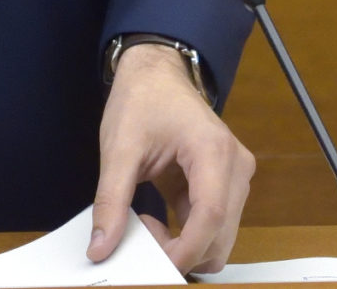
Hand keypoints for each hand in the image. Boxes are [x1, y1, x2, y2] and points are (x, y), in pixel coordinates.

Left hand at [88, 42, 255, 274]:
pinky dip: (187, 235)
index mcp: (213, 150)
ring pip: (221, 237)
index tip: (154, 263)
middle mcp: (235, 166)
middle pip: (221, 234)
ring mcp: (235, 176)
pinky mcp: (226, 185)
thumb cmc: (142, 100)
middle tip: (141, 235)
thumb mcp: (119, 149)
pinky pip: (213, 226)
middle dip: (183, 250)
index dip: (185, 249)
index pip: (211, 215)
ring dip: (186, 245)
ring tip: (147, 224)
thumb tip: (101, 248)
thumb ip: (110, 201)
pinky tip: (157, 219)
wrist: (156, 73)